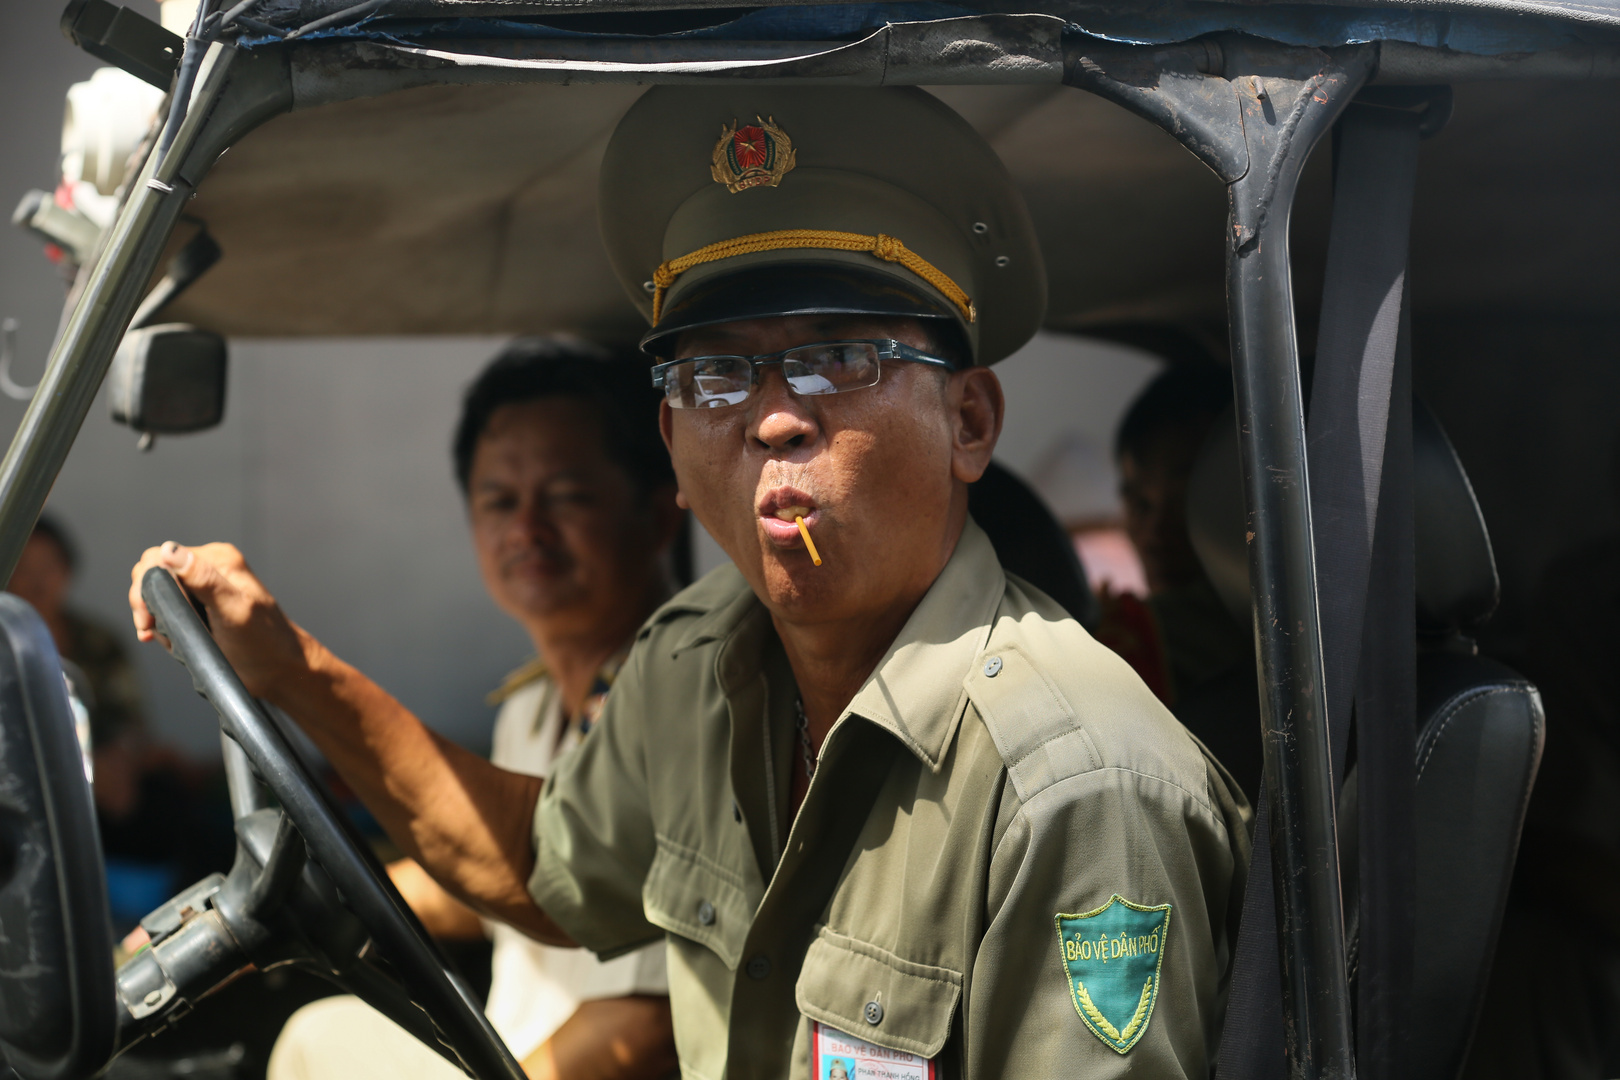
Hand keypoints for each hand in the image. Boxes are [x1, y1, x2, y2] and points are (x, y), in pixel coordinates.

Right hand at [128, 542, 309, 700]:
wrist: (280, 670)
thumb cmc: (264, 642)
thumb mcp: (233, 609)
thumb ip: (205, 580)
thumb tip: (171, 552)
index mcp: (218, 559)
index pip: (159, 557)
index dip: (146, 585)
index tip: (148, 617)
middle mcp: (209, 568)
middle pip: (153, 575)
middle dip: (147, 604)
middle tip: (153, 630)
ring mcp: (203, 589)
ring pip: (157, 595)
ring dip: (156, 619)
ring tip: (173, 641)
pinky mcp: (200, 610)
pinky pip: (168, 612)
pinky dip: (163, 627)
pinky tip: (172, 642)